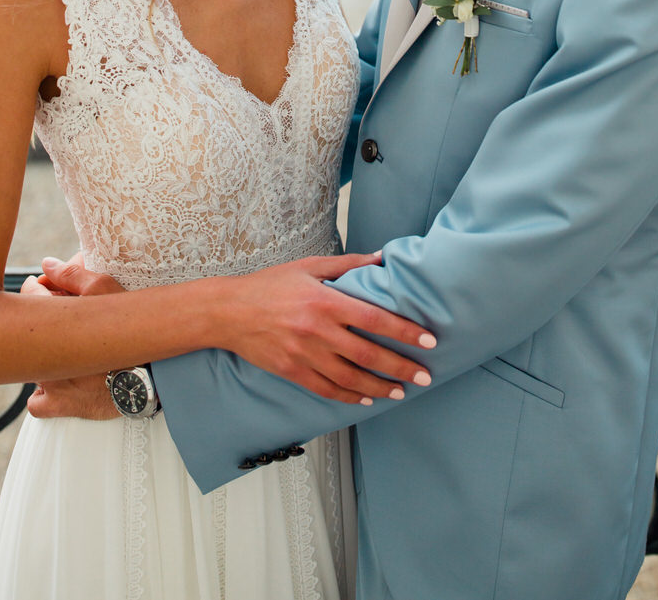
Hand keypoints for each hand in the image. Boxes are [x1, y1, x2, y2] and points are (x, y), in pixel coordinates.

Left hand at [23, 256, 122, 419]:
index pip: (27, 295)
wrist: (148, 379)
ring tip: (69, 353)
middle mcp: (45, 352)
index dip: (36, 288)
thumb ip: (72, 274)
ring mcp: (48, 381)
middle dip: (40, 323)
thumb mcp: (106, 291)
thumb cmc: (130, 331)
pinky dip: (45, 394)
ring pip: (31, 366)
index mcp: (53, 321)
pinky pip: (36, 401)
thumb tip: (45, 263)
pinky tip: (61, 384)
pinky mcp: (57, 405)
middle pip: (27, 331)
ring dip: (44, 359)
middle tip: (62, 322)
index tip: (46, 289)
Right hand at [216, 253, 436, 405]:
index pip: (374, 318)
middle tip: (425, 375)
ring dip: (380, 387)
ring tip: (401, 390)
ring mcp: (303, 354)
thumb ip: (347, 265)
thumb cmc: (270, 285)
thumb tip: (381, 259)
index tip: (428, 340)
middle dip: (401, 366)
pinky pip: (326, 389)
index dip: (404, 331)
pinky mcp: (291, 371)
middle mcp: (317, 330)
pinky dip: (349, 397)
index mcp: (324, 300)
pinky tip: (365, 398)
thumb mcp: (308, 266)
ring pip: (350, 378)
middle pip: (368, 354)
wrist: (229, 311)